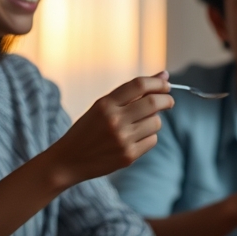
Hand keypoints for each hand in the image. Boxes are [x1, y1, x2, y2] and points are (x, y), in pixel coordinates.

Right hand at [48, 72, 174, 186]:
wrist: (68, 160)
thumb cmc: (88, 129)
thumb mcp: (103, 106)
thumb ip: (133, 92)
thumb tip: (165, 75)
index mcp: (105, 104)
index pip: (139, 85)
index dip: (158, 82)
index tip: (166, 84)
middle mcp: (114, 120)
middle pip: (154, 103)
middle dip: (167, 100)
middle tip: (168, 101)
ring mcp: (122, 139)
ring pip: (156, 122)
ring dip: (155, 120)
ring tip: (141, 123)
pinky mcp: (128, 156)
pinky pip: (152, 140)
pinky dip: (149, 137)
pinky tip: (135, 138)